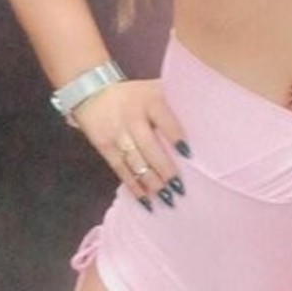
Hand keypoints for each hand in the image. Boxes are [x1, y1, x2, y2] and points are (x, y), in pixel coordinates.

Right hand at [70, 78, 188, 208]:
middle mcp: (133, 118)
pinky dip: (134, 187)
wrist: (91, 90)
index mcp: (150, 100)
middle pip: (150, 147)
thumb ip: (173, 102)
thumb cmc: (133, 95)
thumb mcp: (153, 89)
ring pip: (136, 162)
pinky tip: (146, 201)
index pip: (165, 120)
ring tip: (167, 199)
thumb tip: (201, 125)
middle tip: (180, 189)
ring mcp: (117, 134)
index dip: (176, 137)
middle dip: (165, 170)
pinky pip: (121, 170)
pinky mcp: (104, 147)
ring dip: (152, 183)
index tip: (189, 154)